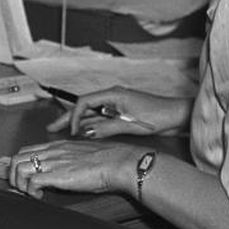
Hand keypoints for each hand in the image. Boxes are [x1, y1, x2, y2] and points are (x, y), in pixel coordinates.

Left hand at [7, 139, 139, 198]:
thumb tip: (62, 172)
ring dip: (20, 184)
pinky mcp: (57, 174)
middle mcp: (52, 151)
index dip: (19, 164)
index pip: (26, 150)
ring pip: (19, 168)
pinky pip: (32, 182)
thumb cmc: (108, 160)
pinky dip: (31, 191)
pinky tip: (40, 197)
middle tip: (22, 188)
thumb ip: (68, 161)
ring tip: (30, 193)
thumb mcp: (81, 156)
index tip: (22, 177)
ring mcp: (53, 162)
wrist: (118, 162)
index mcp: (58, 146)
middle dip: (13, 175)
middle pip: (16, 158)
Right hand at [45, 87, 189, 139]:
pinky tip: (84, 134)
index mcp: (112, 94)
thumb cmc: (158, 115)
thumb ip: (107, 128)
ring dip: (78, 124)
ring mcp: (116, 106)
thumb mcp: (130, 124)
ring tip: (62, 132)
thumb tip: (86, 132)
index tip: (71, 131)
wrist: (176, 116)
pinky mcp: (121, 114)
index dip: (74, 116)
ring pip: (91, 115)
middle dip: (67, 118)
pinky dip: (91, 127)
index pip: (84, 102)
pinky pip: (101, 120)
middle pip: (83, 108)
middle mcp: (112, 98)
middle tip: (51, 128)